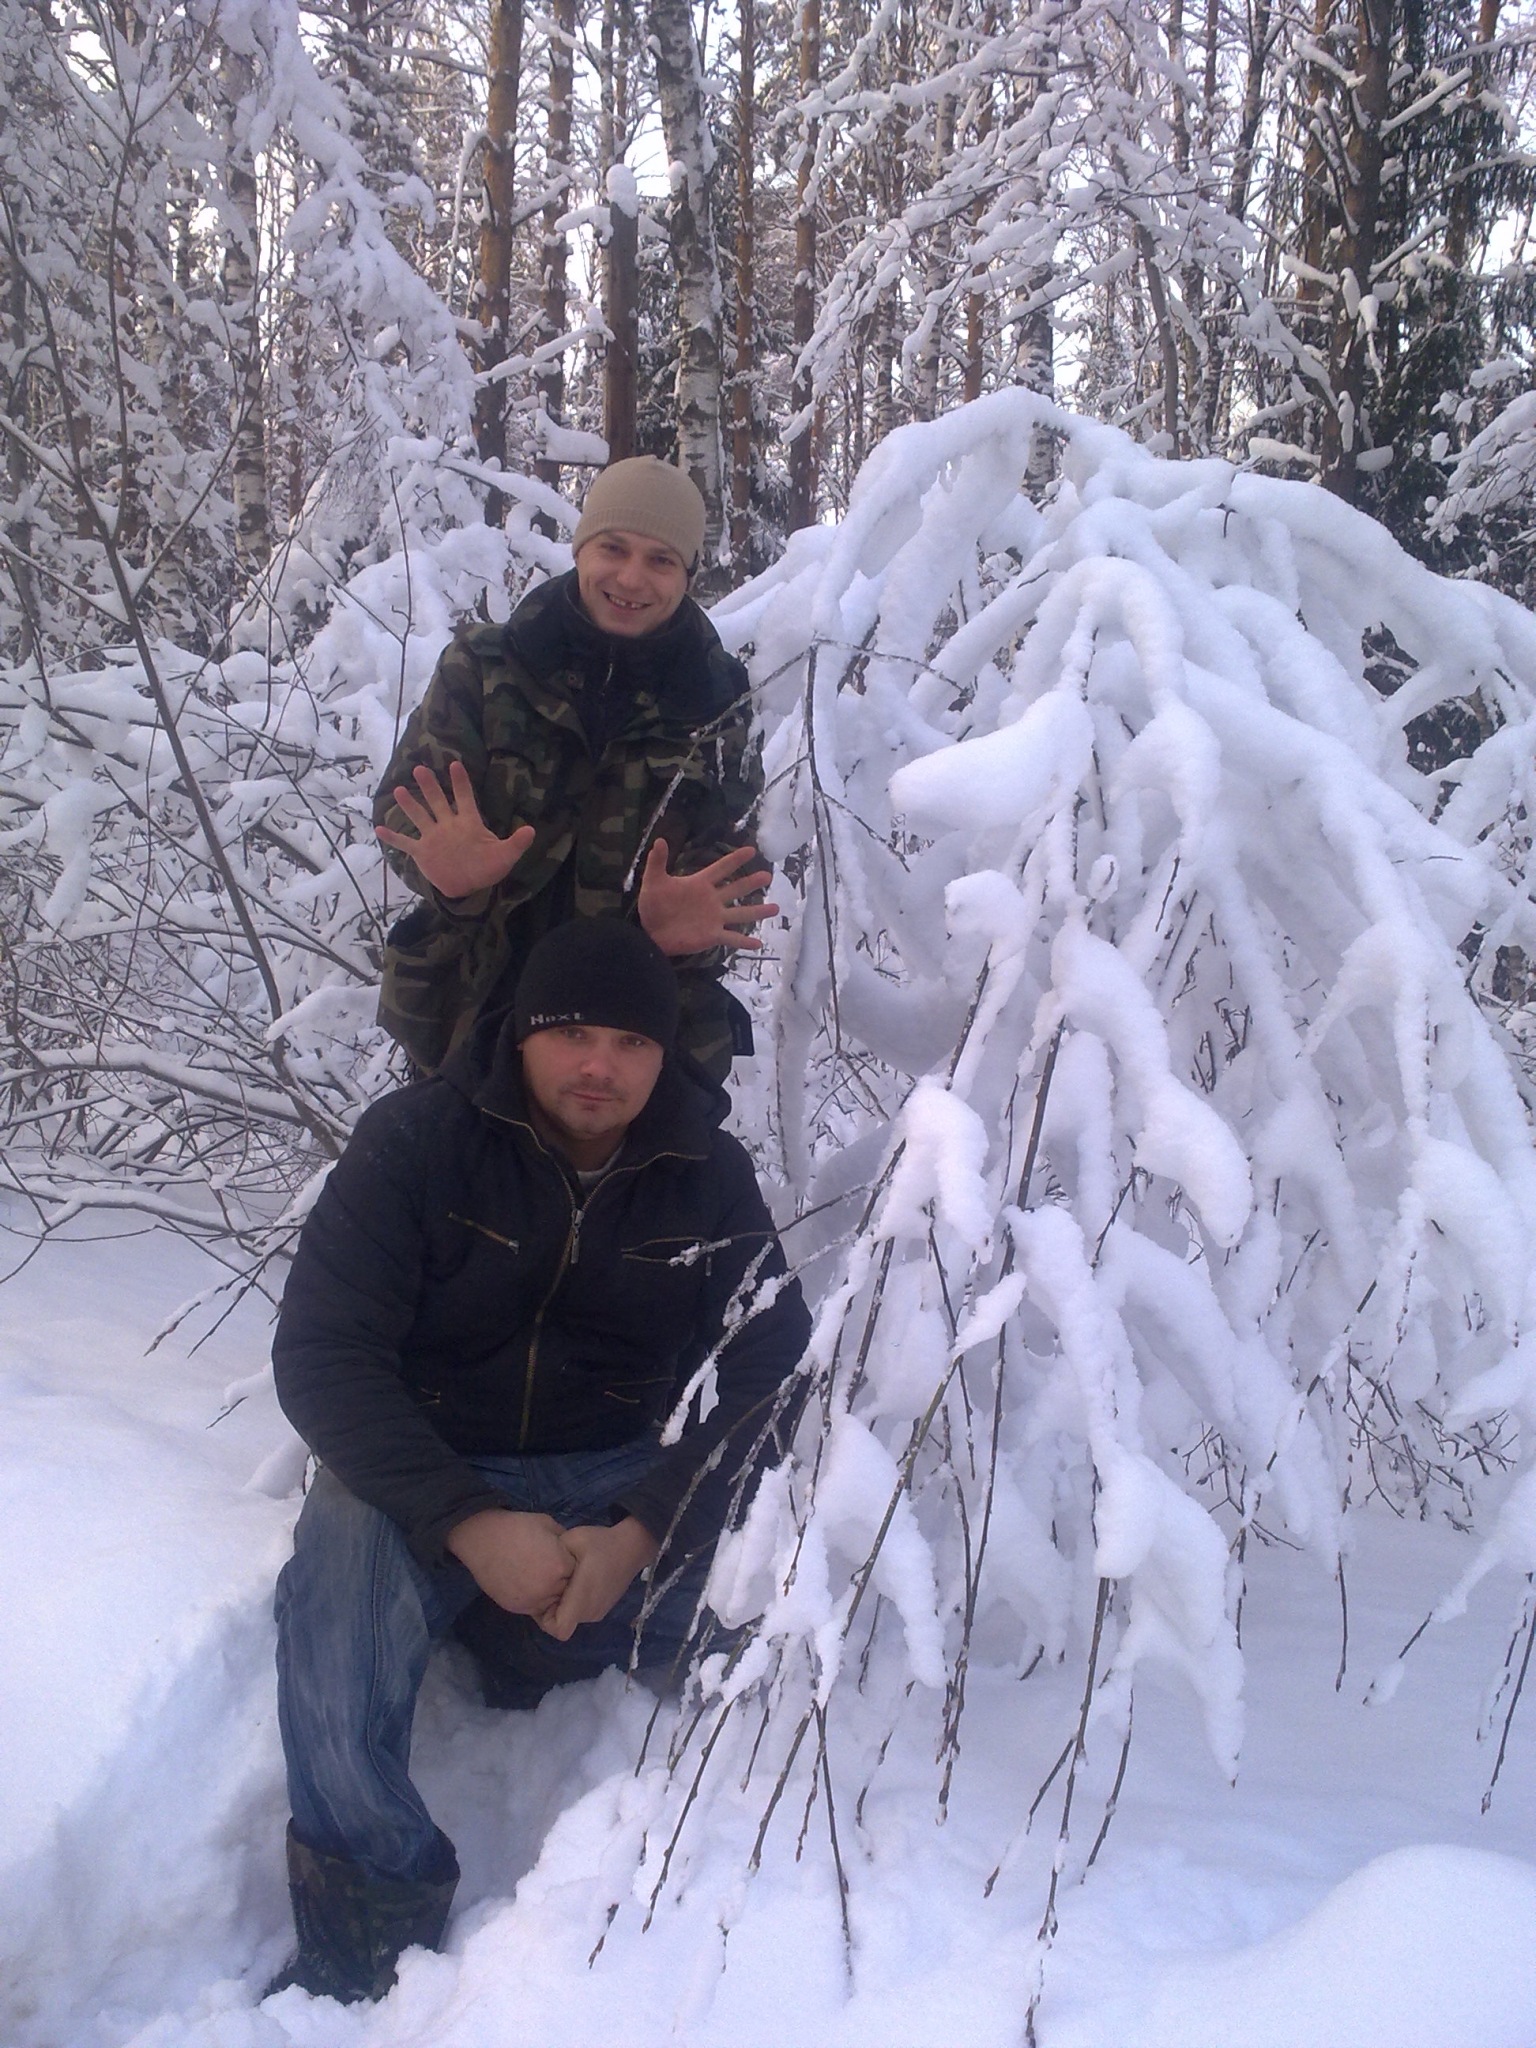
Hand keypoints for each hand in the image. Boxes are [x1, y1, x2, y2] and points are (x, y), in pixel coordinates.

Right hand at [376, 760, 535, 901]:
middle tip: (420, 768)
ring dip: (410, 805)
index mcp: (468, 823)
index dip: (460, 782)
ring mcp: (433, 837)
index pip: (464, 797)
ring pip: (420, 817)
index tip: (455, 765)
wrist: (470, 887)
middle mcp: (448, 825)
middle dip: (430, 786)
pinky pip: (405, 843)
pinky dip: (393, 838)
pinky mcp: (422, 852)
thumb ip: (516, 843)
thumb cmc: (488, 868)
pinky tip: (378, 828)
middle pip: (438, 801)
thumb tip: (532, 831)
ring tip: (399, 790)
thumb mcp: (505, 856)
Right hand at [446, 1508, 575, 1617]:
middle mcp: (548, 1588)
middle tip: (549, 1566)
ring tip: (538, 1576)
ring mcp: (531, 1601)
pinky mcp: (516, 1608)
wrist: (483, 1538)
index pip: (579, 1572)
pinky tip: (528, 1583)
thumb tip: (574, 1551)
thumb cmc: (517, 1527)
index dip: (570, 1563)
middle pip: (567, 1590)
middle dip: (563, 1579)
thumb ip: (565, 1542)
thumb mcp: (548, 1525)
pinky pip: (535, 1608)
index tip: (562, 1556)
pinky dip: (535, 1599)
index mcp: (559, 1566)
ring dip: (550, 1593)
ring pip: (552, 1603)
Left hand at [539, 1516, 659, 1640]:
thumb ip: (553, 1555)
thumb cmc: (601, 1543)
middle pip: (563, 1624)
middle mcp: (590, 1612)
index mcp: (582, 1599)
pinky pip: (582, 1613)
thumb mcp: (572, 1540)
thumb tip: (538, 1565)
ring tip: (562, 1581)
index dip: (545, 1619)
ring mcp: (599, 1612)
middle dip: (552, 1609)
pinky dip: (575, 1603)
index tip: (543, 1598)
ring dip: (564, 1605)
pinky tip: (576, 1583)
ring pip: (573, 1618)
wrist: (633, 1546)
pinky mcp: (603, 1608)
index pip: (559, 1629)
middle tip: (548, 1585)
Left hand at [637, 840, 778, 956]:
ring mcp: (714, 918)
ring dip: (758, 911)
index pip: (721, 868)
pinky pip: (732, 938)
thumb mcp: (653, 882)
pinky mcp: (712, 935)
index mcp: (700, 884)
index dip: (735, 859)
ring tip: (776, 908)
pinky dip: (745, 942)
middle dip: (752, 883)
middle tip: (768, 876)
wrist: (649, 934)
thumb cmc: (653, 906)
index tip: (751, 850)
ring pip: (741, 913)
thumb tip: (659, 840)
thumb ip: (658, 862)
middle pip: (736, 889)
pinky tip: (759, 944)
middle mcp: (712, 900)